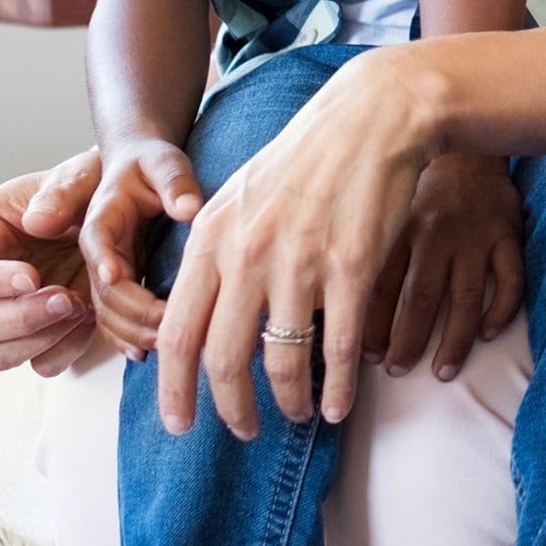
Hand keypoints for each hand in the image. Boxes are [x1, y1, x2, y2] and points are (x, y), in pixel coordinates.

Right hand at [0, 152, 101, 375]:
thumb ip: (60, 192)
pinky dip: (64, 351)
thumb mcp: (80, 176)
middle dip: (18, 319)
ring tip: (82, 306)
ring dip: (40, 339)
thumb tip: (35, 221)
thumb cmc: (90, 187)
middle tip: (66, 299)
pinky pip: (40, 364)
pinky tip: (90, 320)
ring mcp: (8, 314)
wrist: (123, 214)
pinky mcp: (40, 335)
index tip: (31, 277)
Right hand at [80, 137, 202, 359]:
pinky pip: (113, 319)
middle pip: (102, 289)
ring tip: (166, 344)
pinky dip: (126, 337)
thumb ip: (175, 182)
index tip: (118, 276)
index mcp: (103, 216)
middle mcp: (98, 250)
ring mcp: (105, 271)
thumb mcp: (164, 162)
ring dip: (131, 331)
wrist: (141, 168)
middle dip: (131, 310)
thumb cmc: (152, 162)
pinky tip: (146, 353)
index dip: (105, 261)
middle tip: (167, 325)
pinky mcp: (117, 285)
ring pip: (105, 312)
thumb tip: (190, 208)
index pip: (97, 241)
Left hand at [155, 45, 442, 440]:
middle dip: (231, 411)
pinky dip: (338, 388)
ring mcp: (300, 262)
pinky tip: (339, 406)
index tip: (180, 424)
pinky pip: (338, 347)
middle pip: (224, 361)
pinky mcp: (351, 266)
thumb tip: (194, 317)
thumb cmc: (305, 157)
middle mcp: (248, 254)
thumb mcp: (238, 196)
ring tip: (295, 414)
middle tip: (244, 430)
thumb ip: (213, 254)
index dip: (175, 391)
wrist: (371, 115)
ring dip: (287, 402)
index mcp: (212, 238)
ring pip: (282, 363)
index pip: (177, 335)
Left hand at [362, 152, 523, 380]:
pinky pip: (511, 278)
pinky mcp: (508, 233)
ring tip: (443, 371)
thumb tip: (326, 299)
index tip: (363, 358)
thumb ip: (364, 246)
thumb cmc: (418, 182)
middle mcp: (437, 233)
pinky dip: (502, 309)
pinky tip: (489, 333)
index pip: (380, 287)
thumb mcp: (385, 205)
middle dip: (407, 341)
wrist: (467, 142)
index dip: (370, 327)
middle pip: (421, 298)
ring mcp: (476, 234)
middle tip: (397, 371)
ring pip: (466, 297)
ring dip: (454, 340)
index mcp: (402, 227)